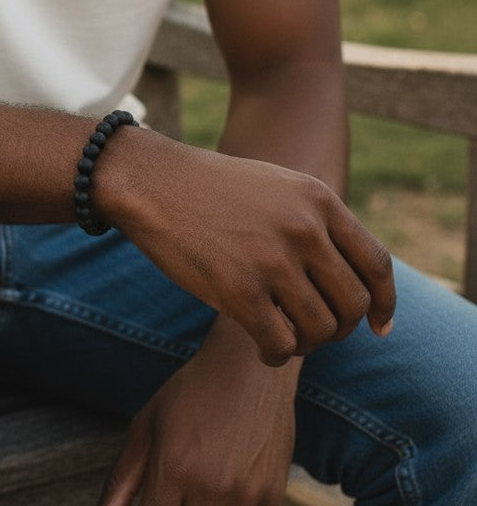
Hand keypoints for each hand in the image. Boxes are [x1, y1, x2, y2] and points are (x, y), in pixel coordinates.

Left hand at [98, 319, 296, 505]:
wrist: (250, 368)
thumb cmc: (191, 394)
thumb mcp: (146, 426)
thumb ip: (121, 479)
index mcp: (174, 468)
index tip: (155, 497)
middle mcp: (210, 486)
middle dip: (176, 504)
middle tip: (180, 482)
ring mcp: (246, 495)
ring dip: (204, 504)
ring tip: (204, 472)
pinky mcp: (272, 497)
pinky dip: (231, 504)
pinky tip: (229, 479)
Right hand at [101, 130, 395, 365]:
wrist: (150, 180)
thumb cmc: (208, 187)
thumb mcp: (275, 186)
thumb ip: (314, 221)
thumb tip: (350, 278)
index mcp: (318, 200)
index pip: (376, 265)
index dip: (384, 304)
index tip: (378, 327)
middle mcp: (304, 228)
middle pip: (353, 304)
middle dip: (338, 328)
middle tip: (312, 331)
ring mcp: (273, 260)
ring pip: (321, 330)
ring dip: (305, 343)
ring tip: (282, 336)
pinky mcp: (239, 290)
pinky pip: (282, 343)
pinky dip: (277, 354)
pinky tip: (263, 347)